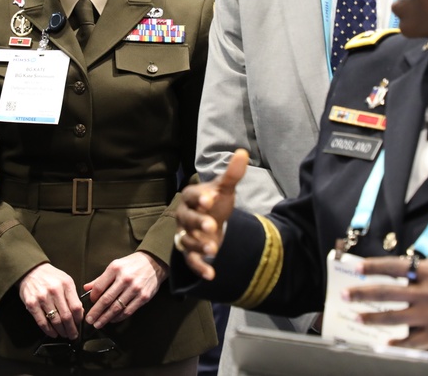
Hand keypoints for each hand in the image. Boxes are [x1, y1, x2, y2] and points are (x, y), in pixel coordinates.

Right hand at [19, 263, 83, 339]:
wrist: (31, 270)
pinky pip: (42, 322)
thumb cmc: (50, 276)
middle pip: (66, 316)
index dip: (79, 319)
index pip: (76, 307)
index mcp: (66, 284)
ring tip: (64, 334)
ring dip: (61, 331)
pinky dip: (49, 331)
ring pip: (55, 321)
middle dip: (71, 329)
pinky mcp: (31, 304)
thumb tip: (79, 312)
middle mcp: (54, 290)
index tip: (79, 323)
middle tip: (73, 335)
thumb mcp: (66, 280)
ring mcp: (42, 297)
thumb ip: (73, 295)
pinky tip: (53, 333)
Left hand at [83, 251, 166, 328]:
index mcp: (115, 269)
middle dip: (96, 312)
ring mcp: (135, 288)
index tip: (91, 303)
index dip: (93, 298)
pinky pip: (128, 311)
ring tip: (98, 323)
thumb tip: (86, 288)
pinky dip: (118, 317)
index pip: (99, 287)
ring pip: (116, 308)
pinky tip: (112, 320)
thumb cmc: (132, 264)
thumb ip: (100, 278)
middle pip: (106, 299)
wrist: (154, 263)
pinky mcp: (143, 297)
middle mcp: (125, 279)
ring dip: (105, 318)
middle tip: (89, 320)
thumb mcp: (115, 265)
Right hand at [175, 149, 247, 280]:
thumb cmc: (216, 204)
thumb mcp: (225, 189)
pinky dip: (199, 268)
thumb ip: (232, 174)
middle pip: (187, 219)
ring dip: (198, 246)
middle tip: (212, 226)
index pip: (191, 196)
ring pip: (186, 241)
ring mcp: (186, 235)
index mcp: (191, 198)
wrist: (212, 223)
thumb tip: (243, 152)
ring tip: (214, 249)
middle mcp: (184, 216)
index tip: (210, 199)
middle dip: (198, 223)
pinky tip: (211, 274)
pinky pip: (190, 261)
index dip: (199, 198)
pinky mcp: (190, 252)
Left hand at [349, 204, 427, 349]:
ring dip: (373, 317)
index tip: (356, 267)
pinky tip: (384, 344)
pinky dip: (397, 343)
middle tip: (345, 293)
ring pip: (395, 317)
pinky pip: (413, 341)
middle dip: (363, 293)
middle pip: (388, 293)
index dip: (373, 267)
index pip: (395, 267)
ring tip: (356, 315)